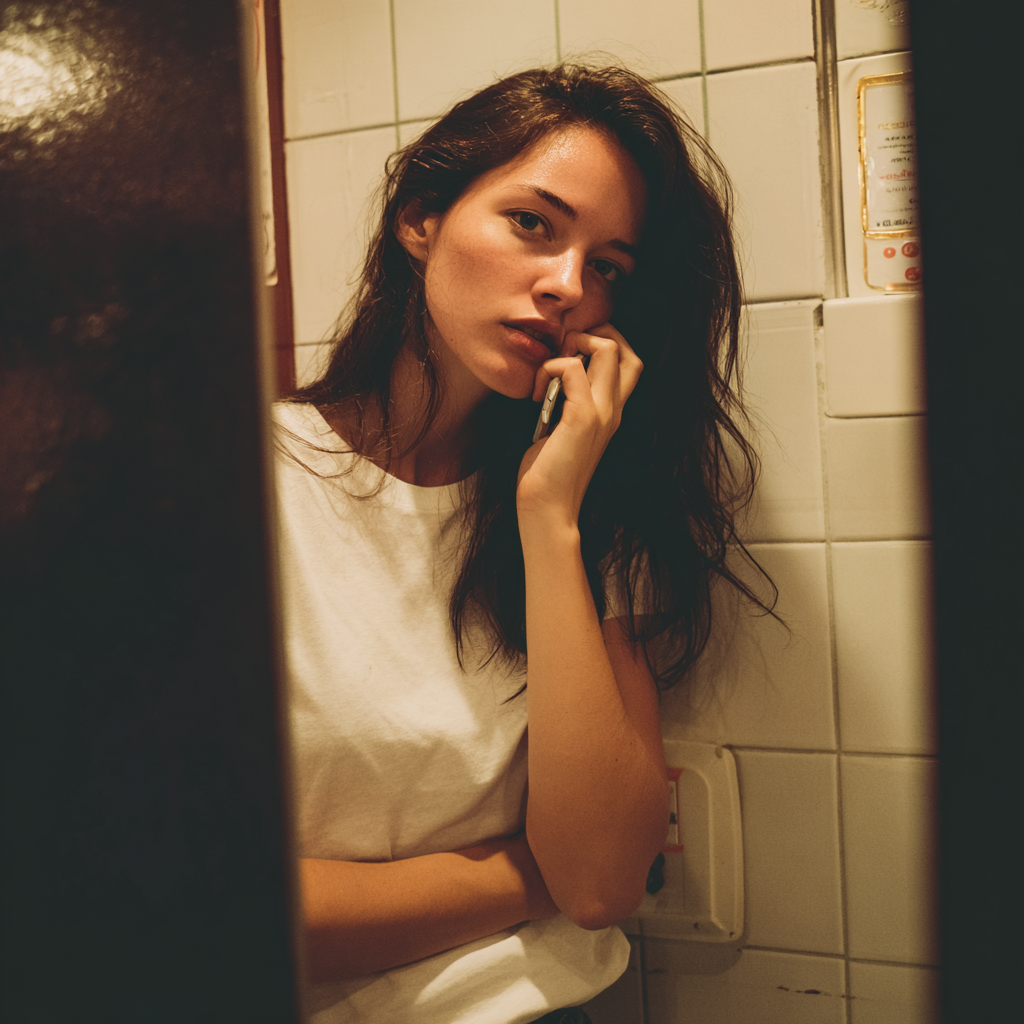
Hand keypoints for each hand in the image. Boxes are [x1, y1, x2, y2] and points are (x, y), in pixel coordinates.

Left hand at [517, 323, 642, 528]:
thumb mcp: (561, 429)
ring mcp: (602, 413)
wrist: (547, 507)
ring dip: (570, 347)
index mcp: (612, 412)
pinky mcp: (582, 419)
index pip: (628, 360)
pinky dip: (550, 368)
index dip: (602, 343)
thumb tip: (549, 378)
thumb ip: (566, 403)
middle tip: (560, 356)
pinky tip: (536, 394)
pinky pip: (572, 368)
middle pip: (623, 348)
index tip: (568, 355)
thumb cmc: (547, 471)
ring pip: (606, 349)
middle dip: (590, 335)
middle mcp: (614, 409)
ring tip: (548, 373)